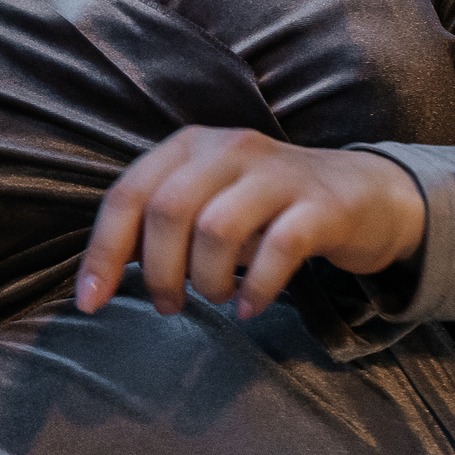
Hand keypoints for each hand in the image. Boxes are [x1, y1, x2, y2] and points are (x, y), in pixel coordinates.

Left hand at [77, 127, 427, 320]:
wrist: (364, 194)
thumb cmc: (267, 207)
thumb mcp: (206, 203)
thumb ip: (156, 226)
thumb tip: (102, 270)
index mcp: (188, 147)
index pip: (126, 196)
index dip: (102, 252)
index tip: (90, 302)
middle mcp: (228, 149)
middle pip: (167, 211)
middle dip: (158, 271)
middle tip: (169, 305)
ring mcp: (277, 173)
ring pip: (215, 228)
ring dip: (205, 279)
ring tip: (215, 298)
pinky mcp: (321, 205)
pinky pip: (278, 249)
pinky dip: (255, 288)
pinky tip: (248, 307)